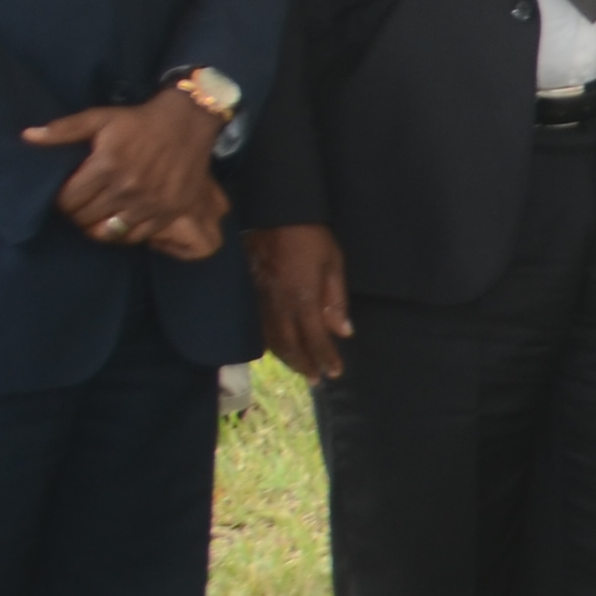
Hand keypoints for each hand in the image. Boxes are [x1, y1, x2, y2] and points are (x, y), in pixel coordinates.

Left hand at [27, 89, 228, 257]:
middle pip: (85, 218)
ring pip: (108, 232)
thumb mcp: (100, 118)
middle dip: (76, 214)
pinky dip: (123, 233)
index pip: (68, 201)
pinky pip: (136, 236)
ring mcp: (149, 202)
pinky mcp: (169, 211)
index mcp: (106, 165)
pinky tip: (119, 222)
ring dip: (96, 227)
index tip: (65, 196)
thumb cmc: (138, 121)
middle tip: (79, 207)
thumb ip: (63, 129)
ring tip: (95, 217)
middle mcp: (127, 187)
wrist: (188, 123)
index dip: (61, 201)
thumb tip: (27, 136)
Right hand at [246, 223, 348, 379]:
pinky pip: (260, 326)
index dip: (325, 357)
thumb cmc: (311, 237)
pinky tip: (277, 349)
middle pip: (291, 344)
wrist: (275, 214)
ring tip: (300, 370)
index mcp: (303, 299)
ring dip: (287, 358)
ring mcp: (263, 300)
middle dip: (305, 364)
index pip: (316, 338)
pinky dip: (270, 343)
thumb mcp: (334, 264)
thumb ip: (336, 300)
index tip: (335, 373)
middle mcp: (280, 305)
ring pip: (273, 339)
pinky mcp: (252, 293)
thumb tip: (343, 332)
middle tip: (317, 380)